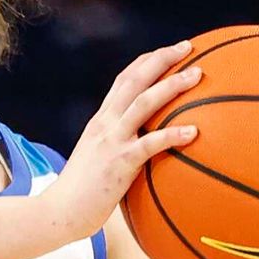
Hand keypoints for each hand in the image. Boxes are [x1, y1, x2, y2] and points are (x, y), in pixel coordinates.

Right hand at [41, 40, 203, 240]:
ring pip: (144, 103)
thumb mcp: (99, 158)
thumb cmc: (83, 192)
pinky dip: (172, 135)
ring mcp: (111, 141)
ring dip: (172, 85)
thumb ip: (118, 146)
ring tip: (197, 74)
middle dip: (162, 59)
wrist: (60, 211)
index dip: (147, 62)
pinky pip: (150, 144)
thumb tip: (145, 146)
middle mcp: (105, 123)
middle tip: (189, 47)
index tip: (169, 50)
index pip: (124, 80)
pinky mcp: (119, 163)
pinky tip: (195, 132)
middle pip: (134, 80)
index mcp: (101, 120)